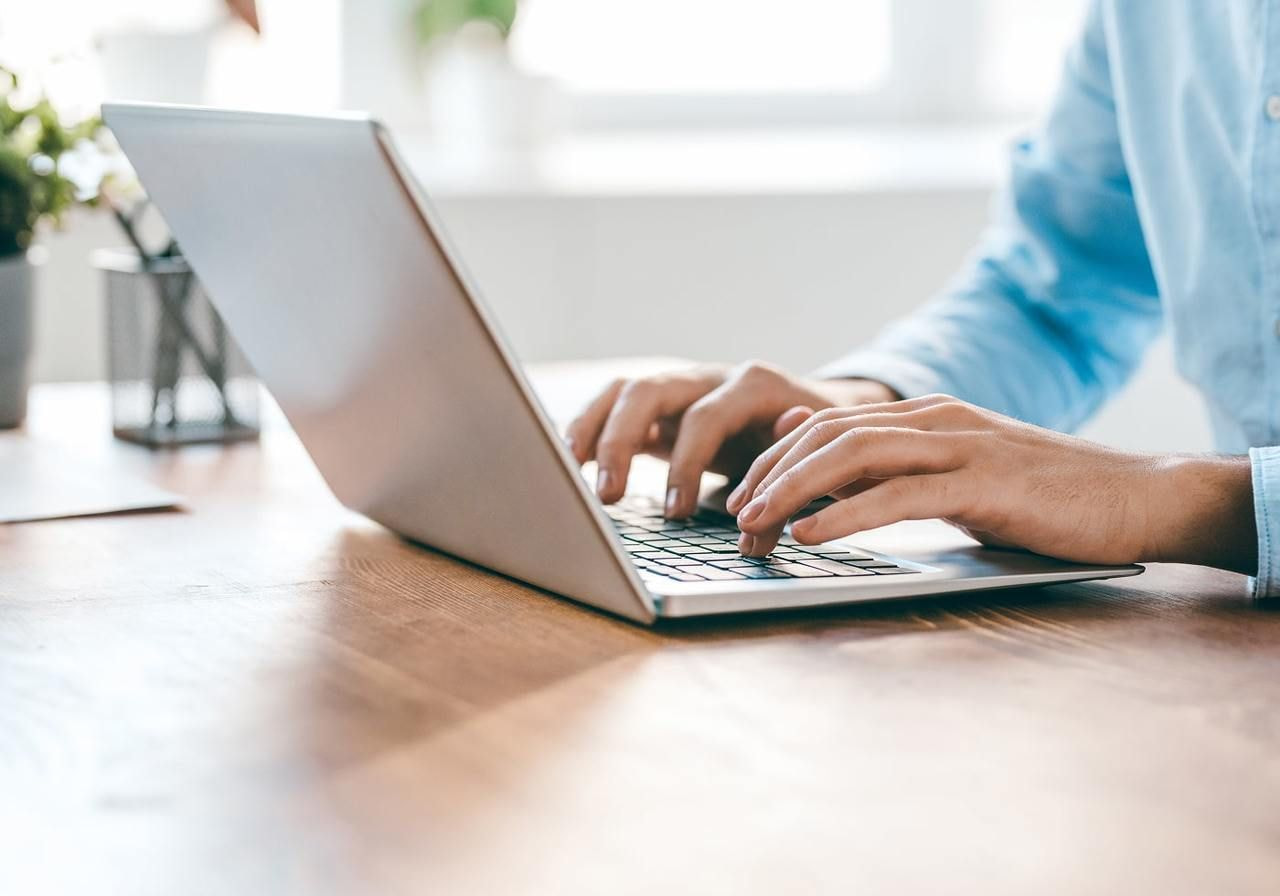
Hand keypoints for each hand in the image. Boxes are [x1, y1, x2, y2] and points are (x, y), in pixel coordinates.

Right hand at [565, 361, 896, 517]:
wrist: (822, 415)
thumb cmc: (817, 444)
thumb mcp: (816, 459)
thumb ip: (791, 477)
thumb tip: (769, 501)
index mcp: (753, 385)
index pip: (705, 418)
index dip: (686, 465)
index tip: (675, 513)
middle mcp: (710, 378)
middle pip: (649, 391)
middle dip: (621, 442)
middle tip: (608, 496)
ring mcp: (682, 388)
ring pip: (623, 391)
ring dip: (592, 428)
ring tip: (569, 470)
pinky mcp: (663, 407)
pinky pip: (615, 406)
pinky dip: (589, 428)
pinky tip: (569, 461)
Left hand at [728, 394, 1257, 572]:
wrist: (1136, 496)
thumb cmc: (1044, 497)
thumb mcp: (958, 478)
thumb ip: (896, 469)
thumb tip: (823, 466)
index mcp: (926, 417)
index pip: (827, 425)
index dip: (775, 459)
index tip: (741, 496)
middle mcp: (935, 420)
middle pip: (827, 435)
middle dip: (770, 474)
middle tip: (733, 516)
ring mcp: (960, 445)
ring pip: (853, 455)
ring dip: (793, 491)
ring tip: (753, 524)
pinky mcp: (984, 482)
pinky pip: (898, 495)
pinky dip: (845, 515)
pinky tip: (810, 534)